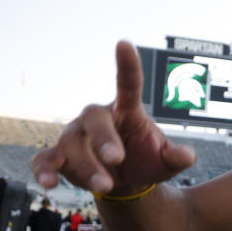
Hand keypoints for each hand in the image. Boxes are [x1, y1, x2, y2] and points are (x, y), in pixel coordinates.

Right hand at [30, 41, 195, 193]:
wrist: (126, 182)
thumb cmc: (147, 161)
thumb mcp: (167, 162)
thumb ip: (177, 157)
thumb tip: (187, 156)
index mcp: (127, 110)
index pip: (128, 84)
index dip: (127, 65)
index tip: (124, 44)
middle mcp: (98, 119)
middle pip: (93, 117)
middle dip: (103, 138)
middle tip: (116, 159)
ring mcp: (76, 137)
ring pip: (71, 143)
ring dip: (85, 165)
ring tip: (104, 186)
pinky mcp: (60, 157)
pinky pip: (45, 159)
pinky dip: (45, 170)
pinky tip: (49, 183)